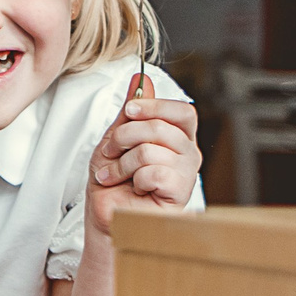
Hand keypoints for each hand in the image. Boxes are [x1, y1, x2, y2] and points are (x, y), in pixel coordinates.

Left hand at [87, 82, 199, 231]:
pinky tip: (131, 189)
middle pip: (160, 126)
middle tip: (112, 151)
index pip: (182, 111)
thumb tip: (141, 79)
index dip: (154, 105)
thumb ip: (130, 112)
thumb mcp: (115, 140)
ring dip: (122, 163)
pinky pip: (153, 171)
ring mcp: (186, 174)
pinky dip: (131, 179)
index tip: (130, 110)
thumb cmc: (113, 183)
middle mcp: (188, 154)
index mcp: (177, 138)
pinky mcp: (180, 193)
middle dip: (124, 136)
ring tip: (116, 175)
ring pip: (150, 149)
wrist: (107, 216)